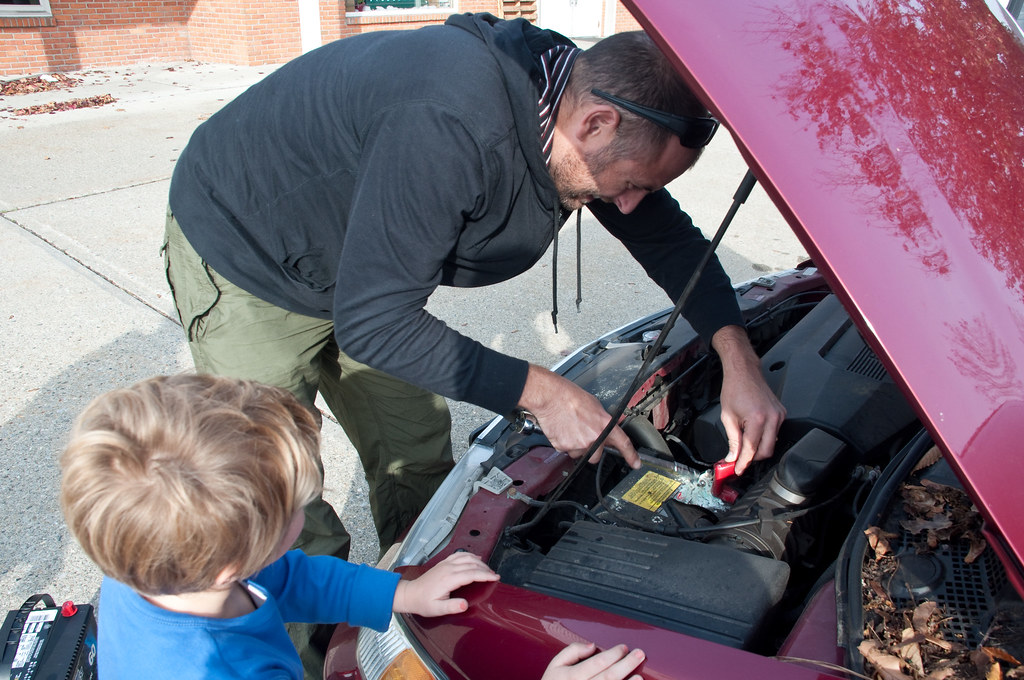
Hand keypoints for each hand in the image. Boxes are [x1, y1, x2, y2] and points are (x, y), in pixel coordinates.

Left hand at [392, 552, 498, 616]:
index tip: (496, 578)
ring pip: (467, 558)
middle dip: (486, 569)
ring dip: (480, 562)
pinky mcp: (443, 563)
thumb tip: (464, 605)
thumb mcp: (437, 609)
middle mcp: (448, 569)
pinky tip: (475, 558)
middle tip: (495, 575)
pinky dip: (470, 555)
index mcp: (449, 579)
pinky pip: (459, 555)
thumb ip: (452, 607)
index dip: (486, 576)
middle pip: (472, 564)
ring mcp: (445, 564)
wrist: (411, 594)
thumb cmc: (424, 603)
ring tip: (488, 569)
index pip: (472, 574)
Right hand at [518, 365, 639, 468]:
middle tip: (584, 436)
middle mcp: (593, 437)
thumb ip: (602, 421)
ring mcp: (578, 444)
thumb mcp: (595, 406)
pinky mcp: (563, 447)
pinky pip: (566, 450)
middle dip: (591, 450)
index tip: (635, 464)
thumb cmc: (570, 397)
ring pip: (579, 454)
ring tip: (570, 428)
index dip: (631, 456)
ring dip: (576, 446)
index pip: (623, 443)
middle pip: (596, 456)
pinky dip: (564, 442)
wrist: (551, 397)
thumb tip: (604, 429)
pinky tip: (563, 429)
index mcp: (604, 425)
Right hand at [542, 642, 644, 679]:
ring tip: (638, 676)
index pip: (597, 663)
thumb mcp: (555, 665)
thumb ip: (572, 651)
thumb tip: (592, 646)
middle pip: (608, 676)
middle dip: (625, 664)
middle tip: (639, 654)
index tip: (623, 647)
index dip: (612, 654)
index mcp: (571, 677)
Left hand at [712, 325, 785, 474]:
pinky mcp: (781, 413)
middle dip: (752, 458)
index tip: (737, 469)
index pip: (751, 449)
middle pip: (766, 451)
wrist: (744, 371)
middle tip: (739, 460)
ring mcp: (779, 415)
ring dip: (758, 448)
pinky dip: (764, 438)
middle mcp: (772, 417)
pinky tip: (753, 435)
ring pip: (771, 443)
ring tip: (743, 446)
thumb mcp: (728, 417)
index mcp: (757, 418)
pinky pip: (774, 433)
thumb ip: (732, 440)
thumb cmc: (734, 388)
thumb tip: (733, 456)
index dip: (743, 462)